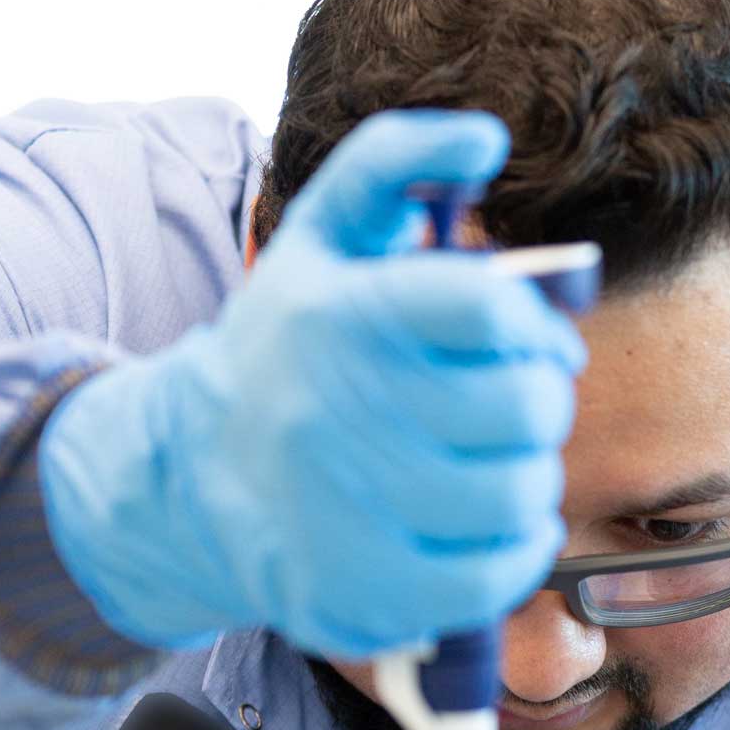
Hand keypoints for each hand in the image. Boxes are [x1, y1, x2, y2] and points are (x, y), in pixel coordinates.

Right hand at [39, 109, 585, 655]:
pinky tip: (495, 522)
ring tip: (490, 460)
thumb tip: (484, 137)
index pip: (494, 308)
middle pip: (525, 405)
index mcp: (342, 315)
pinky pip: (497, 575)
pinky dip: (520, 548)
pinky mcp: (362, 591)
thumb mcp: (322, 234)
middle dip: (537, 398)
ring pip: (522, 491)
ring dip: (528, 472)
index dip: (538, 324)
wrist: (192, 474)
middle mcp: (339, 413)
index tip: (533, 339)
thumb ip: (397, 161)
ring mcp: (349, 511)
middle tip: (509, 403)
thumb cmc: (289, 346)